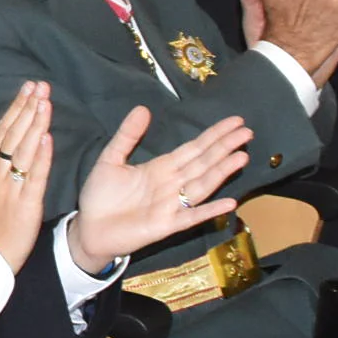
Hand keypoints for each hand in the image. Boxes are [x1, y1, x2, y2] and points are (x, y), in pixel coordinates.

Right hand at [0, 83, 53, 276]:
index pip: (2, 129)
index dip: (16, 107)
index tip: (28, 88)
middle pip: (13, 133)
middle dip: (28, 107)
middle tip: (41, 85)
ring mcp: (9, 186)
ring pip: (23, 149)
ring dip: (35, 123)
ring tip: (45, 101)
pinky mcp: (25, 203)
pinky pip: (34, 176)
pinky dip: (40, 156)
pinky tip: (46, 138)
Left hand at [70, 108, 251, 266]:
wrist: (89, 229)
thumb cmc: (101, 196)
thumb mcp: (111, 159)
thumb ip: (128, 135)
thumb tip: (143, 108)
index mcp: (161, 167)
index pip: (194, 148)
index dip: (214, 135)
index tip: (236, 122)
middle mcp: (172, 184)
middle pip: (204, 162)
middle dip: (225, 147)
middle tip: (247, 132)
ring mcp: (172, 205)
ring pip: (202, 185)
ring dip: (222, 172)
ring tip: (241, 157)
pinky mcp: (166, 225)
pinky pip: (192, 217)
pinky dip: (210, 211)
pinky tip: (229, 203)